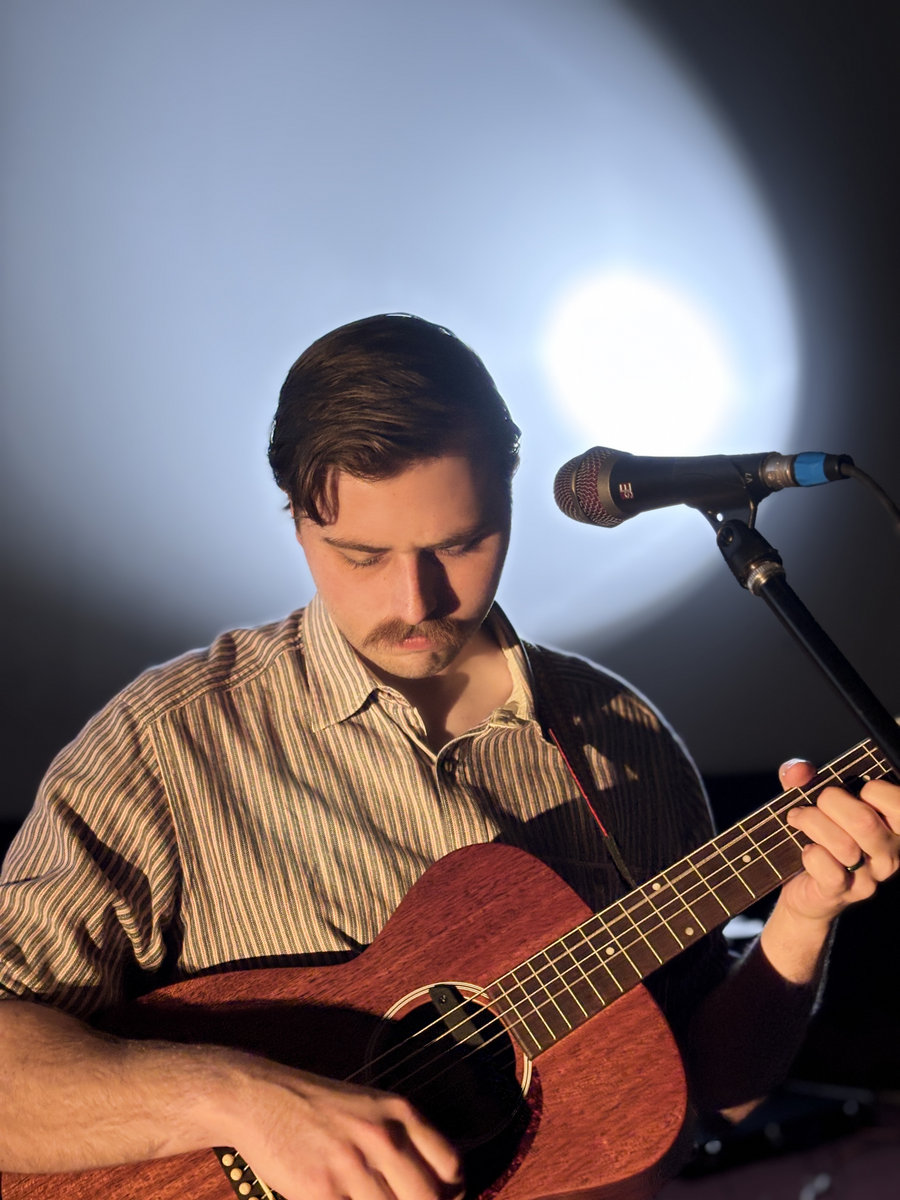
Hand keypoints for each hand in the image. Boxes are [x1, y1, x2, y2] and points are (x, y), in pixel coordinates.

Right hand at [222, 1061, 463, 1199]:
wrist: (261, 1097)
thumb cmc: (317, 1107)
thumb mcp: (371, 1108)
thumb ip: (402, 1140)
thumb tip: (434, 1186)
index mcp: (400, 1112)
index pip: (451, 1164)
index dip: (454, 1193)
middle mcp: (383, 1136)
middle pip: (429, 1198)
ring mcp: (353, 1164)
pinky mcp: (322, 1190)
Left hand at [779, 757, 899, 924]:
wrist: (806, 888)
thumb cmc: (819, 836)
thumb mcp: (816, 801)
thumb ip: (807, 778)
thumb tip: (798, 769)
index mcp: (893, 828)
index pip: (898, 803)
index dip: (873, 789)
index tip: (852, 792)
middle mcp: (889, 854)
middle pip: (864, 821)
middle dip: (830, 802)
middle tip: (814, 804)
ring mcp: (869, 877)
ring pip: (844, 845)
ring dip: (812, 824)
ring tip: (798, 819)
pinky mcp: (843, 892)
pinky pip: (828, 869)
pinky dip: (810, 854)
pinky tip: (806, 850)